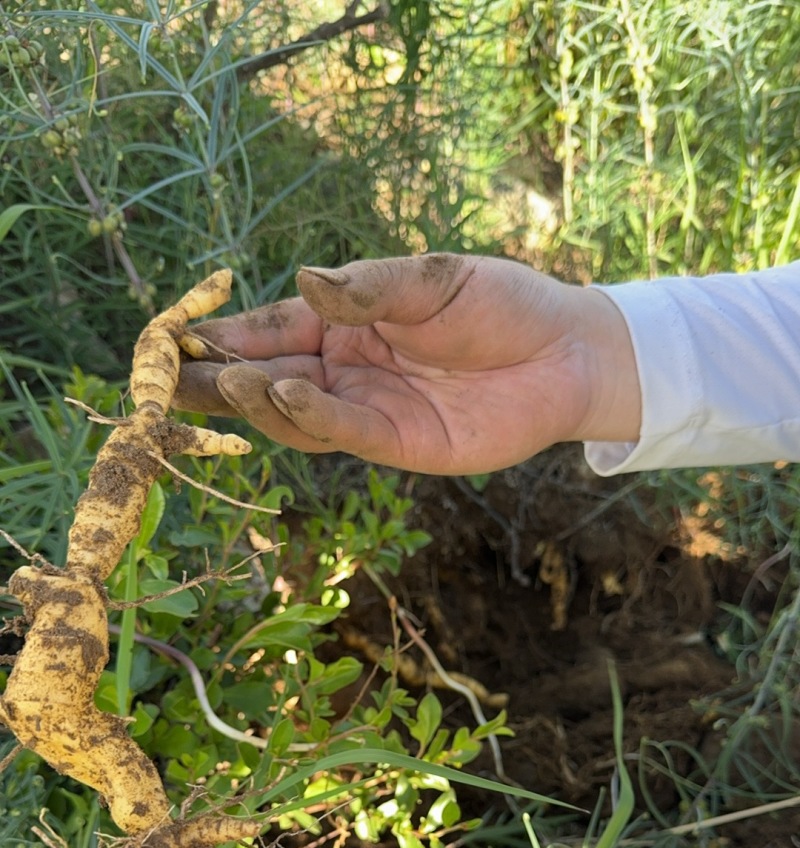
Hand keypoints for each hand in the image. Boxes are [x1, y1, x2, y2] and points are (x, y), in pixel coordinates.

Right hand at [175, 254, 640, 475]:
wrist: (565, 354)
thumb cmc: (502, 305)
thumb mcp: (435, 281)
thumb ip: (372, 288)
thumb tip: (308, 282)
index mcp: (343, 323)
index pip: (269, 329)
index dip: (222, 334)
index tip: (172, 335)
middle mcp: (345, 370)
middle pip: (265, 378)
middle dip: (214, 378)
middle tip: (163, 379)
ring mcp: (368, 410)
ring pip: (293, 413)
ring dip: (255, 399)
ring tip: (220, 380)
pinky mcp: (399, 444)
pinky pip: (344, 430)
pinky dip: (311, 414)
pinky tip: (284, 392)